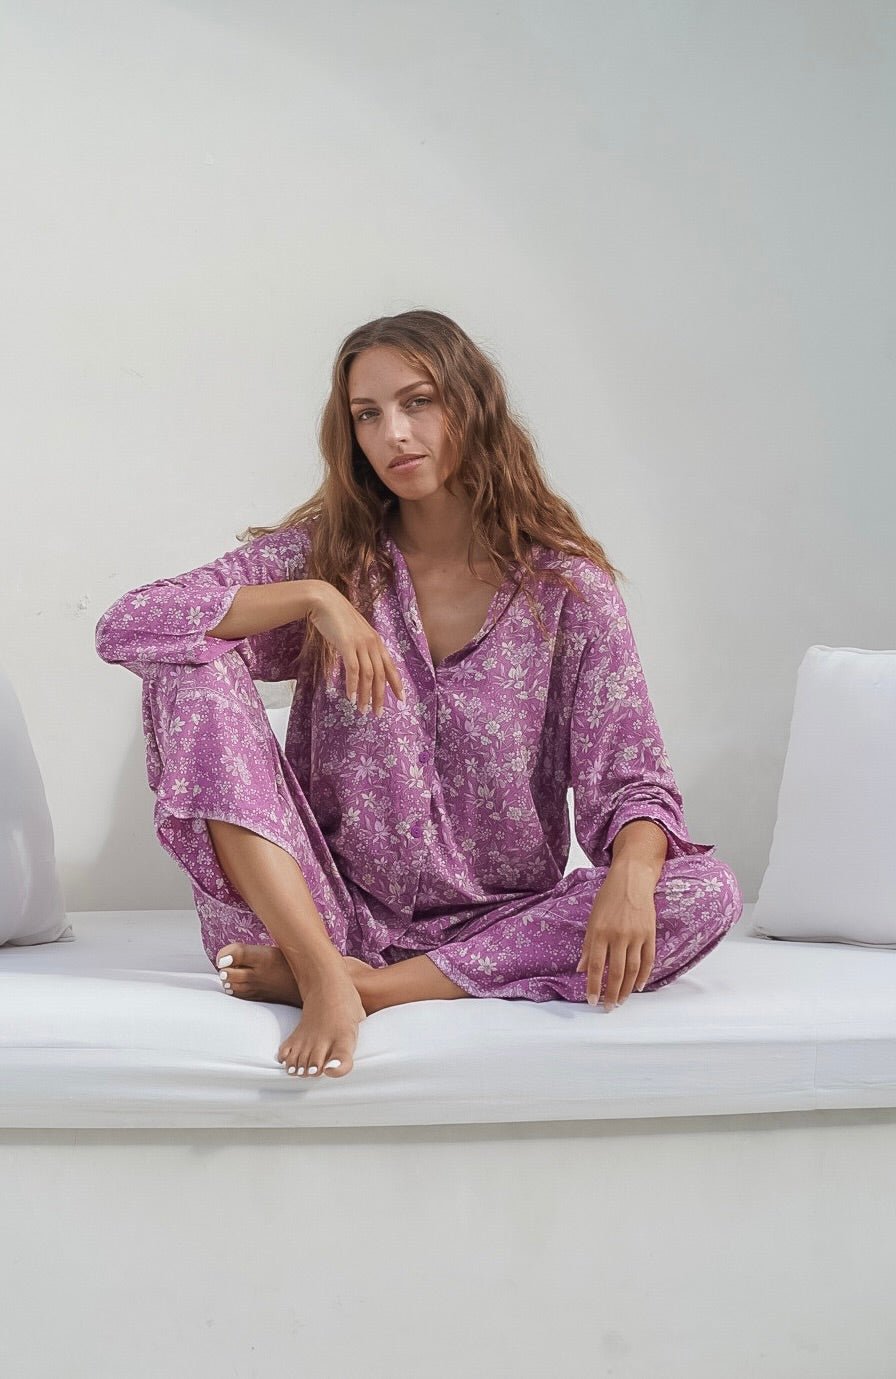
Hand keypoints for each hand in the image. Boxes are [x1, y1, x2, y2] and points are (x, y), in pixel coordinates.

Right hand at [307, 585, 404, 715]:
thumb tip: (359, 664)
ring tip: (362, 710)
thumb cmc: (337, 617)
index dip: (397, 684)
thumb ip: (360, 647)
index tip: (401, 699)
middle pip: (381, 675)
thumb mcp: (354, 633)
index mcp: (376, 641)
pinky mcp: (347, 644)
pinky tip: (351, 697)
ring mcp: (361, 643)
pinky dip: (353, 685)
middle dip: (380, 696)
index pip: (390, 666)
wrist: (324, 601)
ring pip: (368, 675)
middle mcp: (372, 643)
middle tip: (377, 713)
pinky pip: (353, 669)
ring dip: (366, 695)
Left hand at [575, 866, 656, 1009]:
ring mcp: (636, 935)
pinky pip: (648, 960)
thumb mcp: (592, 919)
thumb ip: (588, 945)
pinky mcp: (650, 934)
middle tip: (608, 1007)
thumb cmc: (609, 897)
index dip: (594, 986)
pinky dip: (644, 976)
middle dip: (611, 993)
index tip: (591, 1001)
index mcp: (600, 932)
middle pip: (616, 972)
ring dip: (626, 989)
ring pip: (632, 970)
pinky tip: (638, 986)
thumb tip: (581, 969)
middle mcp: (618, 935)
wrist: (632, 879)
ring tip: (621, 1001)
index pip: (596, 966)